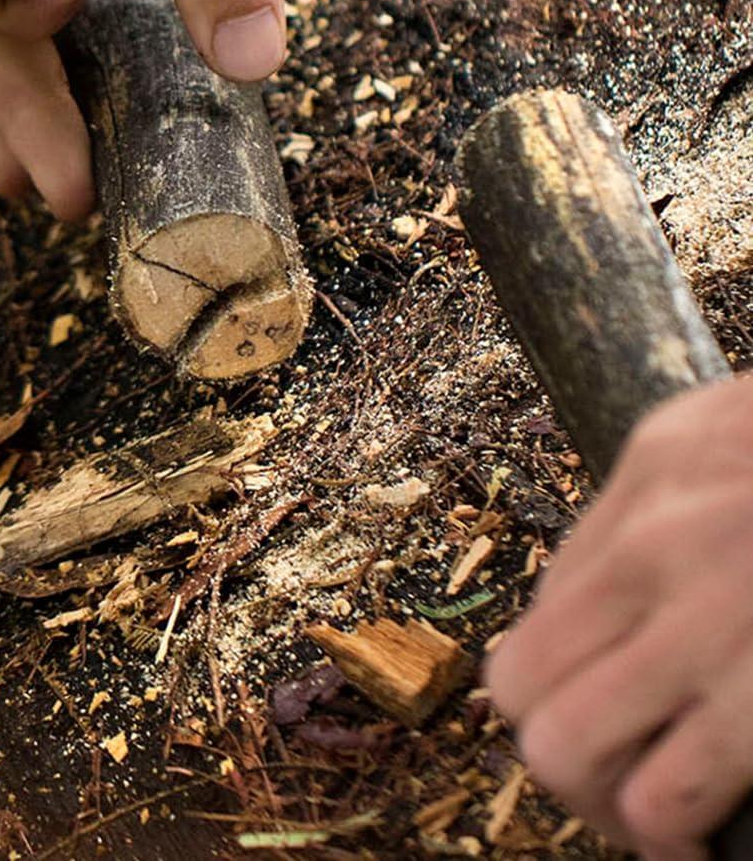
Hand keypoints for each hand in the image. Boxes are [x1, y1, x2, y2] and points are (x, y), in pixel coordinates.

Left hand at [487, 377, 752, 859]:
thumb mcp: (745, 432)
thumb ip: (679, 496)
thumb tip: (626, 587)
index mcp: (654, 478)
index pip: (541, 610)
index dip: (564, 693)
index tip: (619, 730)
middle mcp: (655, 546)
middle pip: (522, 689)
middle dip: (566, 760)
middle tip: (630, 794)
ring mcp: (711, 622)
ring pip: (568, 750)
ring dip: (613, 808)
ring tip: (674, 827)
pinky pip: (668, 798)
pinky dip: (680, 839)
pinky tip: (718, 842)